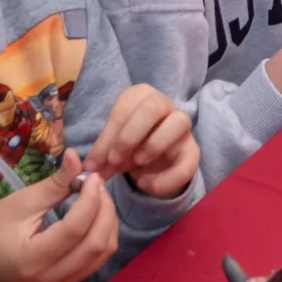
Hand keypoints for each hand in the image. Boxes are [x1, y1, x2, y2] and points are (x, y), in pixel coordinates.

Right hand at [0, 150, 119, 281]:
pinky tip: (96, 215)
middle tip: (97, 184)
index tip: (92, 176)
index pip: (75, 229)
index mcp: (33, 259)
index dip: (90, 199)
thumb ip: (54, 184)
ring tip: (97, 197)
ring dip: (108, 222)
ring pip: (103, 254)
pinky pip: (98, 259)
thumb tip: (77, 156)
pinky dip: (103, 234)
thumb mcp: (20, 203)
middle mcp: (52, 278)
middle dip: (104, 209)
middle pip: (96, 244)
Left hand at [85, 84, 199, 199]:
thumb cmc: (127, 144)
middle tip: (114, 161)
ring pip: (178, 123)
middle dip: (129, 136)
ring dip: (153, 146)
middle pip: (152, 107)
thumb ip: (100, 155)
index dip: (108, 136)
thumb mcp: (110, 147)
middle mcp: (164, 104)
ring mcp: (182, 124)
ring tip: (136, 165)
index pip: (123, 109)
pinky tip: (146, 185)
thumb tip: (89, 168)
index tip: (95, 162)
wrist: (150, 161)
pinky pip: (187, 162)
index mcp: (139, 96)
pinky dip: (165, 179)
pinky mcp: (193, 150)